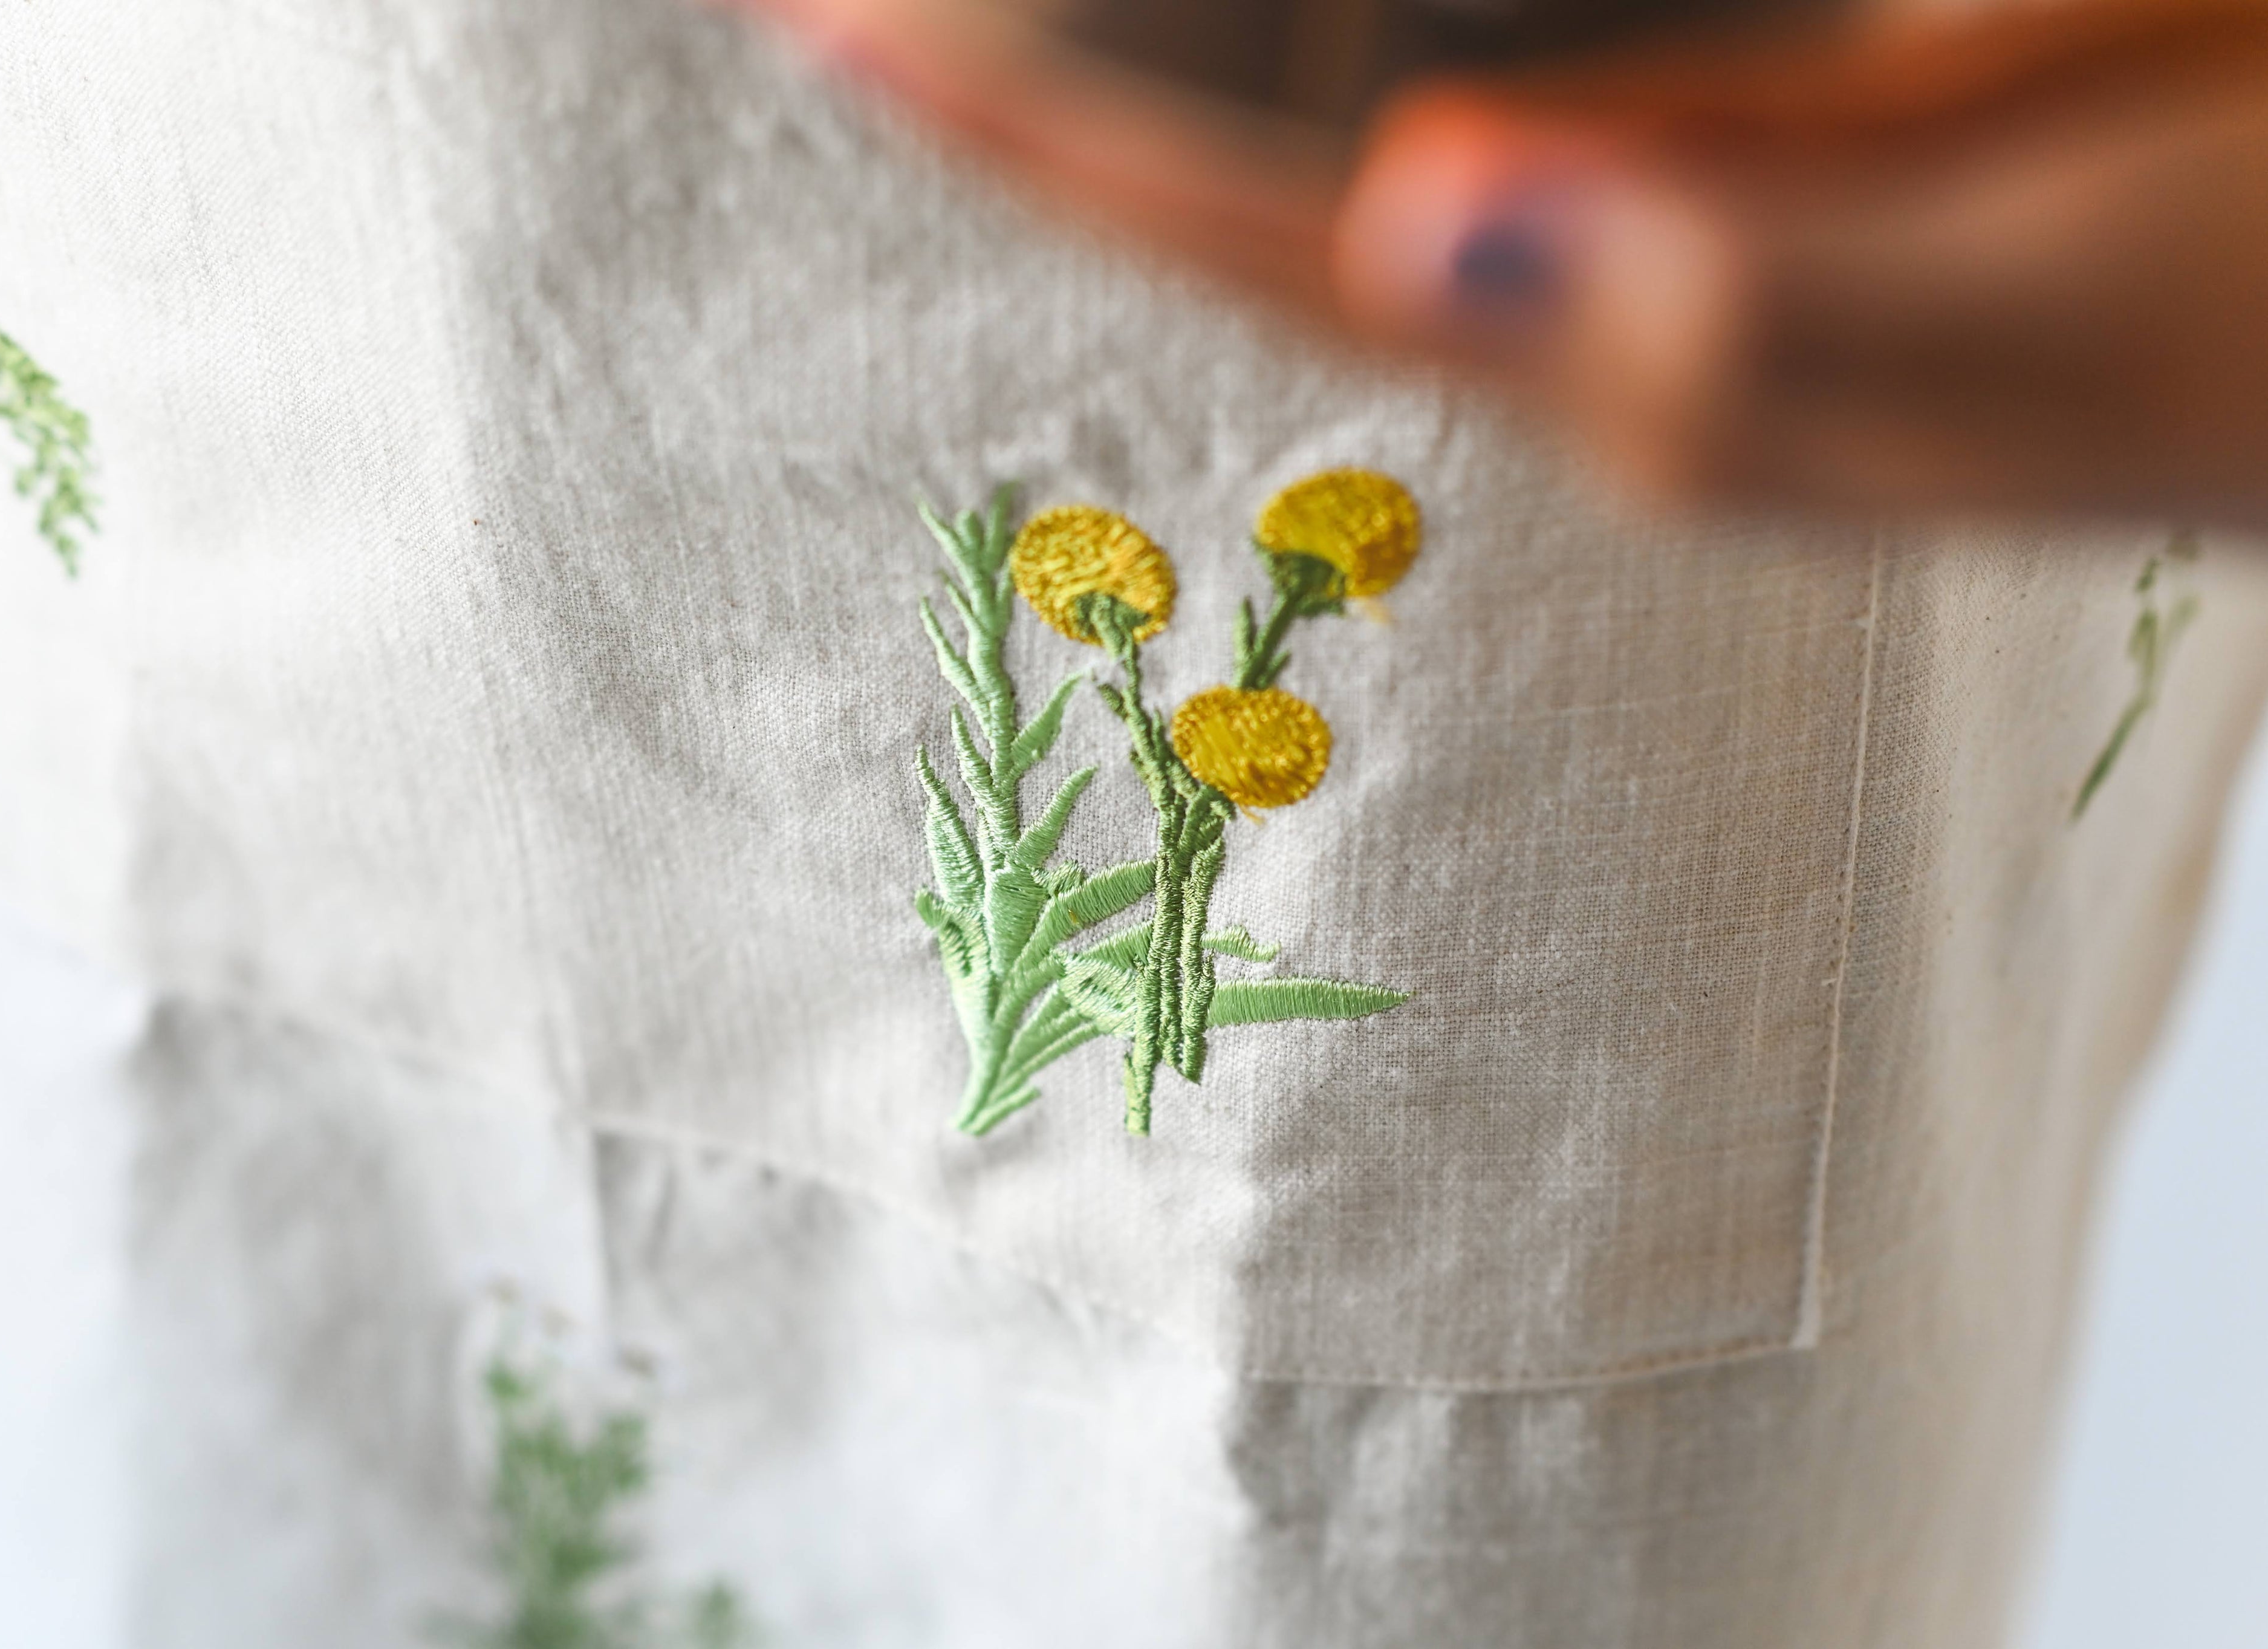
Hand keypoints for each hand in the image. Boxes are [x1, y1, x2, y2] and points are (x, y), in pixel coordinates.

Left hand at [743, 0, 2267, 526]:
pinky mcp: (1759, 187)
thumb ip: (1745, 273)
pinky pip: (1498, 102)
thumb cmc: (2266, 320)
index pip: (1265, 241)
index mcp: (1646, 373)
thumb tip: (1421, 213)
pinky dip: (1327, 52)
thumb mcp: (2038, 287)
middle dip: (1051, 100)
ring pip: (1354, 142)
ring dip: (1166, 70)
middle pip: (1260, 200)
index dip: (1041, 138)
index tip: (828, 31)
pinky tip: (1281, 37)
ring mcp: (1680, 254)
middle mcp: (1616, 326)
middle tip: (849, 7)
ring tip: (982, 22)